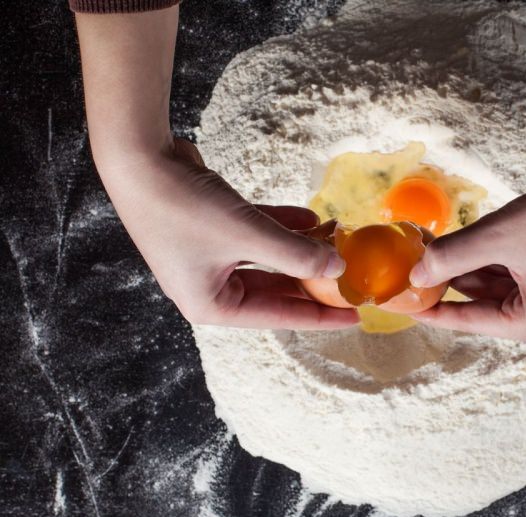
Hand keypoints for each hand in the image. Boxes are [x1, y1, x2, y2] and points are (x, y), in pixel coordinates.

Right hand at [103, 138, 357, 328]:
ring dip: (299, 248)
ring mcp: (210, 258)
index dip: (320, 316)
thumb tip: (336, 268)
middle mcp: (209, 286)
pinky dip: (281, 228)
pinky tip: (311, 219)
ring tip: (336, 240)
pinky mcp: (211, 230)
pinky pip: (256, 236)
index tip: (354, 315)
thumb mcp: (248, 236)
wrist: (139, 158)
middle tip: (350, 280)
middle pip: (275, 290)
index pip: (278, 317)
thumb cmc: (185, 207)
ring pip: (267, 260)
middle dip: (313, 279)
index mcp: (212, 304)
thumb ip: (296, 255)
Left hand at [409, 168, 525, 343]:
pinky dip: (512, 266)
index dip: (435, 310)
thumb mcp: (499, 236)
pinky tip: (494, 244)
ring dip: (486, 271)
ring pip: (515, 292)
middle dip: (461, 282)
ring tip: (456, 250)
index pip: (471, 321)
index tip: (410, 306)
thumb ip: (452, 256)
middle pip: (494, 306)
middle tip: (429, 265)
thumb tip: (418, 273)